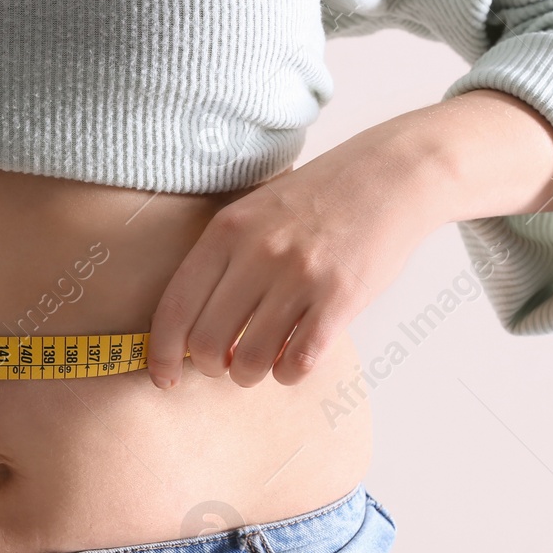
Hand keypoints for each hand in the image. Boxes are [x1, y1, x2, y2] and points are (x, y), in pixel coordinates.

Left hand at [147, 116, 449, 388]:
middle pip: (207, 342)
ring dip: (249, 375)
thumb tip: (190, 331)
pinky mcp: (340, 298)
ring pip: (251, 360)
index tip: (165, 377)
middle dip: (210, 367)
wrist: (391, 175)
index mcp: (226, 230)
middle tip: (224, 364)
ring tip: (258, 365)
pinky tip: (292, 362)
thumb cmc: (317, 199)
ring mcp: (300, 276)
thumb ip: (222, 259)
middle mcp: (258, 253)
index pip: (175, 307)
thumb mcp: (254, 211)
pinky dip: (288, 374)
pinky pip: (298, 362)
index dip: (162, 353)